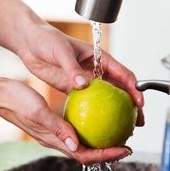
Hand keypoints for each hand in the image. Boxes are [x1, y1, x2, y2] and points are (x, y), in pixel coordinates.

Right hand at [0, 79, 133, 163]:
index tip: (124, 150)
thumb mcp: (38, 112)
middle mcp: (56, 140)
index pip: (85, 155)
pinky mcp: (53, 124)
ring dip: (101, 141)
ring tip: (118, 132)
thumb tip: (76, 145)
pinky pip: (76, 129)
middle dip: (108, 152)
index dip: (106, 155)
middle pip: (87, 153)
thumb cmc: (16, 101)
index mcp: (53, 141)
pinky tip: (99, 114)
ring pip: (83, 142)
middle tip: (127, 144)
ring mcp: (54, 133)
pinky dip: (91, 126)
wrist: (0, 94)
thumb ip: (57, 128)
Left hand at [16, 22, 144, 126]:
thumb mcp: (61, 52)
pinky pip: (87, 103)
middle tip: (138, 123)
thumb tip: (82, 85)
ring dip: (115, 114)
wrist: (30, 42)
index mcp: (99, 57)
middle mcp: (95, 70)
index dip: (135, 89)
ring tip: (123, 131)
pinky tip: (96, 128)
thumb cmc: (47, 40)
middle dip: (132, 106)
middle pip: (120, 90)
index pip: (123, 74)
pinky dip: (94, 114)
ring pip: (106, 99)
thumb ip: (72, 68)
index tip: (140, 103)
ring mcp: (85, 80)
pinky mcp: (72, 88)